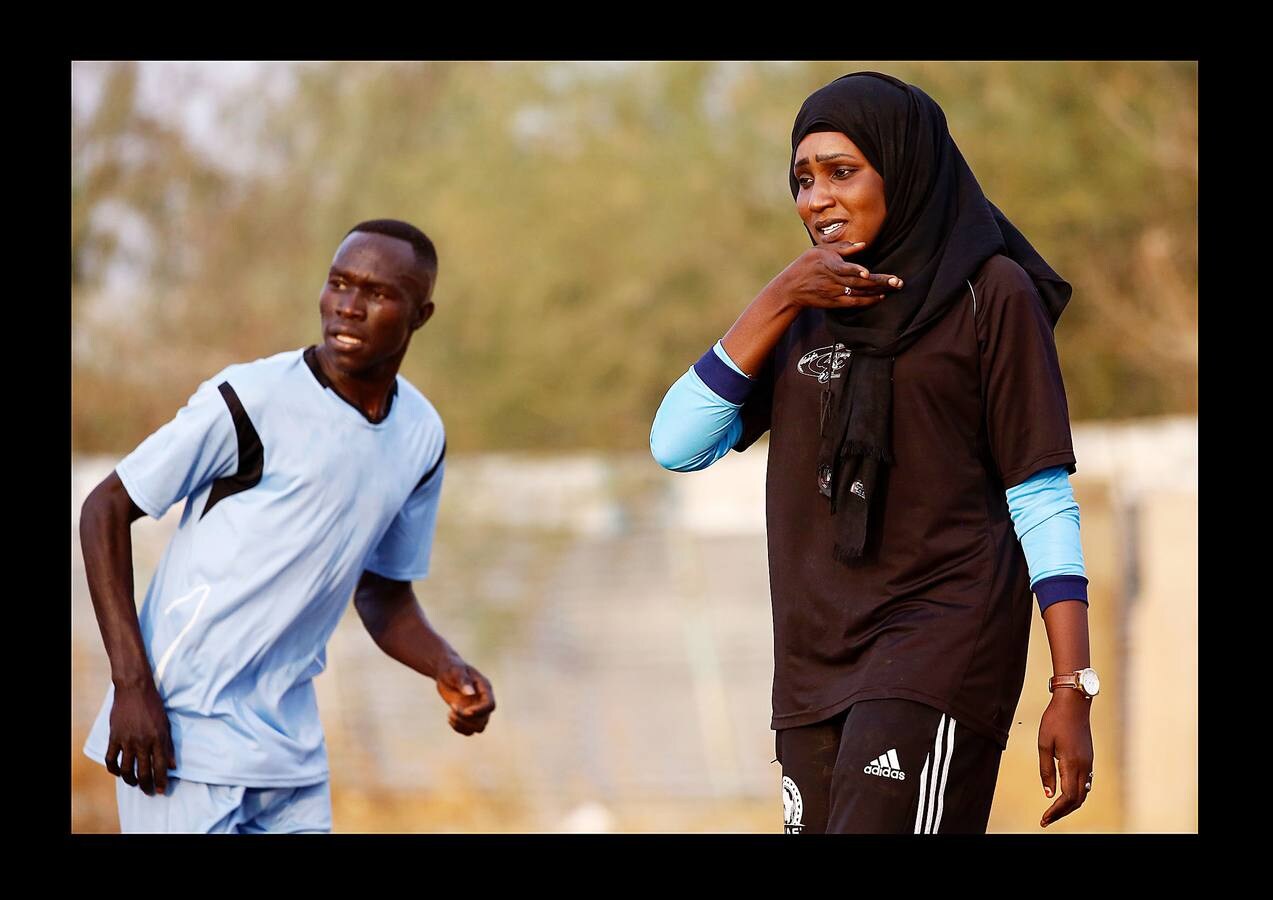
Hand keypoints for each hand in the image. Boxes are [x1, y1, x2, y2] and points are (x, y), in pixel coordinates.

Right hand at [105, 681, 174, 795]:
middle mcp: (142, 742)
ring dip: (130, 780)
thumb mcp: (166, 724)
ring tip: (135, 783)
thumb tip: (173, 766)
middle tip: (148, 792)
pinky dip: (113, 769)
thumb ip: (169, 746)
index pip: (160, 767)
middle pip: (143, 772)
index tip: (161, 791)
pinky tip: (118, 772)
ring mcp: (126, 741)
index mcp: (158, 739)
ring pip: (126, 769)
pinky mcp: (114, 737)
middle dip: (147, 785)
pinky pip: (111, 759)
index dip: (161, 781)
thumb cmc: (153, 706)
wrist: (134, 690)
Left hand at [435, 657, 495, 735]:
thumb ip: (463, 680)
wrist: (446, 673)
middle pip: (484, 720)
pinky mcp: (468, 716)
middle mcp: (483, 701)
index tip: (466, 711)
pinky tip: (449, 717)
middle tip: (452, 708)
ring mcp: (476, 709)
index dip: (480, 711)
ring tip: (450, 715)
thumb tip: (470, 692)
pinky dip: (459, 728)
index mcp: (485, 689)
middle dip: (467, 719)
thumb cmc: (452, 668)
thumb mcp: (456, 671)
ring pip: (478, 728)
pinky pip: (469, 730)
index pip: (490, 705)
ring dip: (463, 725)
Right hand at [773, 242, 903, 311]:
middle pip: (858, 281)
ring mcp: (833, 292)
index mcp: (828, 264)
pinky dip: (867, 300)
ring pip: (858, 292)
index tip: (868, 273)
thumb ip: (842, 247)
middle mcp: (831, 279)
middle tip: (897, 280)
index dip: (856, 271)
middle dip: (878, 281)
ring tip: (894, 286)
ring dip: (877, 290)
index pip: (843, 268)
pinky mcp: (834, 302)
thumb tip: (863, 245)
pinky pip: (853, 302)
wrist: (791, 288)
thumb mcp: (820, 250)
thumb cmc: (806, 264)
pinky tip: (880, 296)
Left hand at [1037, 689, 1094, 827]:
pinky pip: (1086, 783)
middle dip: (1063, 812)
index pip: (1067, 797)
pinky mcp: (1089, 758)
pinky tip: (1065, 795)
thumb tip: (1048, 794)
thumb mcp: (1044, 744)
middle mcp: (1084, 766)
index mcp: (1072, 763)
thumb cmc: (1055, 720)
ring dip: (1070, 804)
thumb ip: (1046, 770)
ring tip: (1054, 811)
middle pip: (1078, 799)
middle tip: (1046, 819)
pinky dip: (1077, 794)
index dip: (1056, 811)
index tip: (1044, 819)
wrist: (1074, 703)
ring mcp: (1089, 762)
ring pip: (1084, 793)